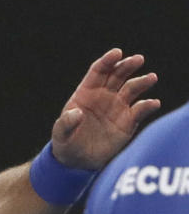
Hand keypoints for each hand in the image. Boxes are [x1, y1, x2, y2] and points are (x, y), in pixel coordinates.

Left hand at [51, 48, 159, 168]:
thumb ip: (66, 123)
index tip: (117, 52)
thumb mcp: (61, 134)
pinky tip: (152, 103)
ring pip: (132, 88)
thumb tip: (77, 113)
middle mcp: (104, 96)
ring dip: (142, 82)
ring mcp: (118, 107)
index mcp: (86, 93)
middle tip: (138, 59)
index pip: (98, 71)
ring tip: (151, 77)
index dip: (107, 61)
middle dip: (127, 65)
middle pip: (118, 75)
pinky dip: (148, 105)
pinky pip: (140, 110)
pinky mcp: (128, 121)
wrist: (78, 161)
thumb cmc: (66, 142)